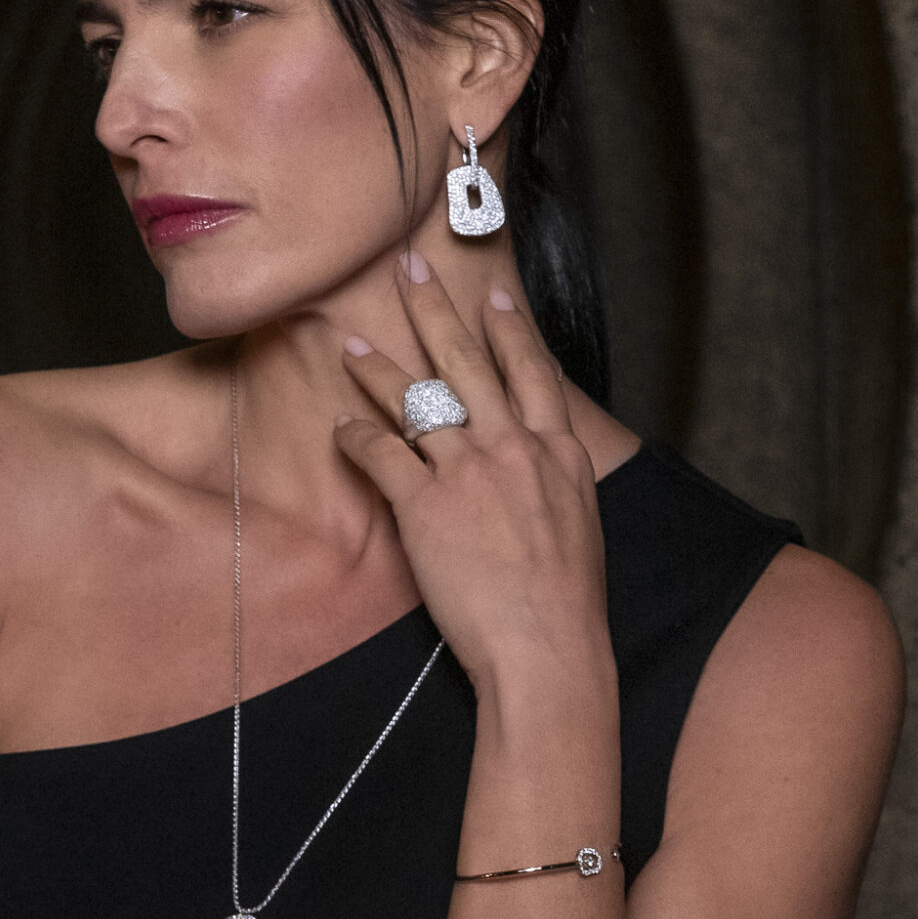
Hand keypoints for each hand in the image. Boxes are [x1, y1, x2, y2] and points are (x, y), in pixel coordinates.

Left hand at [335, 255, 613, 718]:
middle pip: (469, 364)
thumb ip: (556, 481)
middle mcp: (515, 449)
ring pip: (417, 401)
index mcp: (559, 453)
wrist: (549, 647)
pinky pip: (382, 456)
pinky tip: (338, 428)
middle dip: (436, 311)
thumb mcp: (579, 524)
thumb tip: (543, 461)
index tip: (493, 296)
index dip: (509, 330)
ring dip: (380, 370)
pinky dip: (356, 438)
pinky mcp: (427, 506)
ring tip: (351, 345)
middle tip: (409, 271)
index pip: (532, 372)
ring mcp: (469, 473)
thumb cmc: (566, 602)